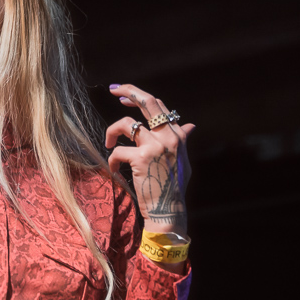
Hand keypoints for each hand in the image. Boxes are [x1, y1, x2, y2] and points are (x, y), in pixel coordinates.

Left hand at [105, 84, 194, 237]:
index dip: (139, 97)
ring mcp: (155, 146)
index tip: (123, 97)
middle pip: (148, 102)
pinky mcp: (141, 158)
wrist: (168, 211)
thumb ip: (183, 140)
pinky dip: (112, 160)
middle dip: (128, 90)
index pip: (159, 106)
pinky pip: (118, 151)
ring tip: (109, 144)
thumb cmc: (173, 188)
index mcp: (177, 135)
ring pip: (127, 124)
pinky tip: (115, 171)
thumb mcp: (182, 161)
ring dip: (112, 133)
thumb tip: (191, 125)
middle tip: (112, 88)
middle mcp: (169, 137)